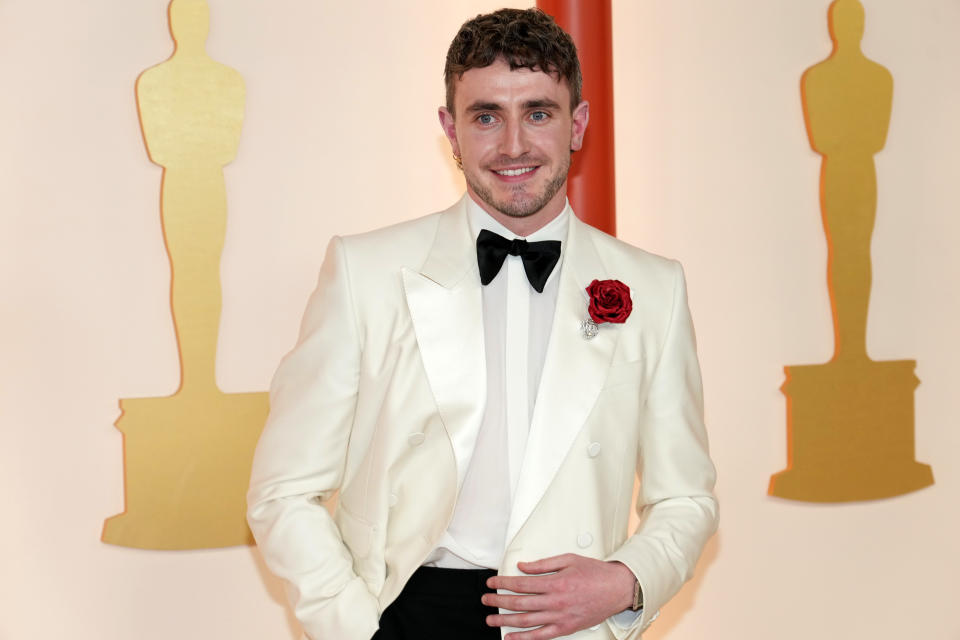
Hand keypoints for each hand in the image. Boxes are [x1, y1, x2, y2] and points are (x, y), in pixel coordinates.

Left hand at [482, 554, 635, 639]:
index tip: (491, 583)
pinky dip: (524, 638)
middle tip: (486, 600)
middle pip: (519, 603)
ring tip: (491, 619)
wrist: (617, 589)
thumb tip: (523, 567)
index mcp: (555, 582)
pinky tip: (511, 637)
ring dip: (505, 621)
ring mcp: (560, 617)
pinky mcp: (566, 628)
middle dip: (498, 602)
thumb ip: (543, 564)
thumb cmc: (595, 573)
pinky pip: (541, 636)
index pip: (521, 584)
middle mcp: (555, 602)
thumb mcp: (568, 559)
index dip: (503, 583)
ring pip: (526, 622)